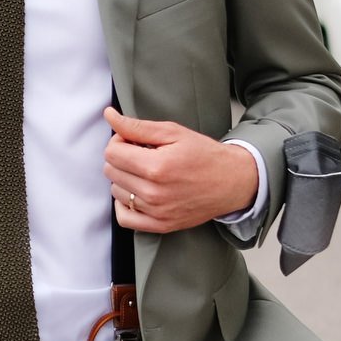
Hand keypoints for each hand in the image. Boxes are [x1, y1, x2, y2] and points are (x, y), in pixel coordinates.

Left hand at [102, 107, 258, 233]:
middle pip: (111, 172)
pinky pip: (124, 218)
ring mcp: (157, 212)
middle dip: (122, 159)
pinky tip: (138, 193)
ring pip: (116, 192)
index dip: (119, 142)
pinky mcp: (160, 225)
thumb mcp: (173, 132)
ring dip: (125, 180)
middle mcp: (154, 193)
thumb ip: (138, 127)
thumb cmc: (204, 154)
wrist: (232, 182)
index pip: (111, 153)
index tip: (133, 141)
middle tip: (142, 155)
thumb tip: (109, 116)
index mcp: (156, 167)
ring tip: (146, 173)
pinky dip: (125, 205)